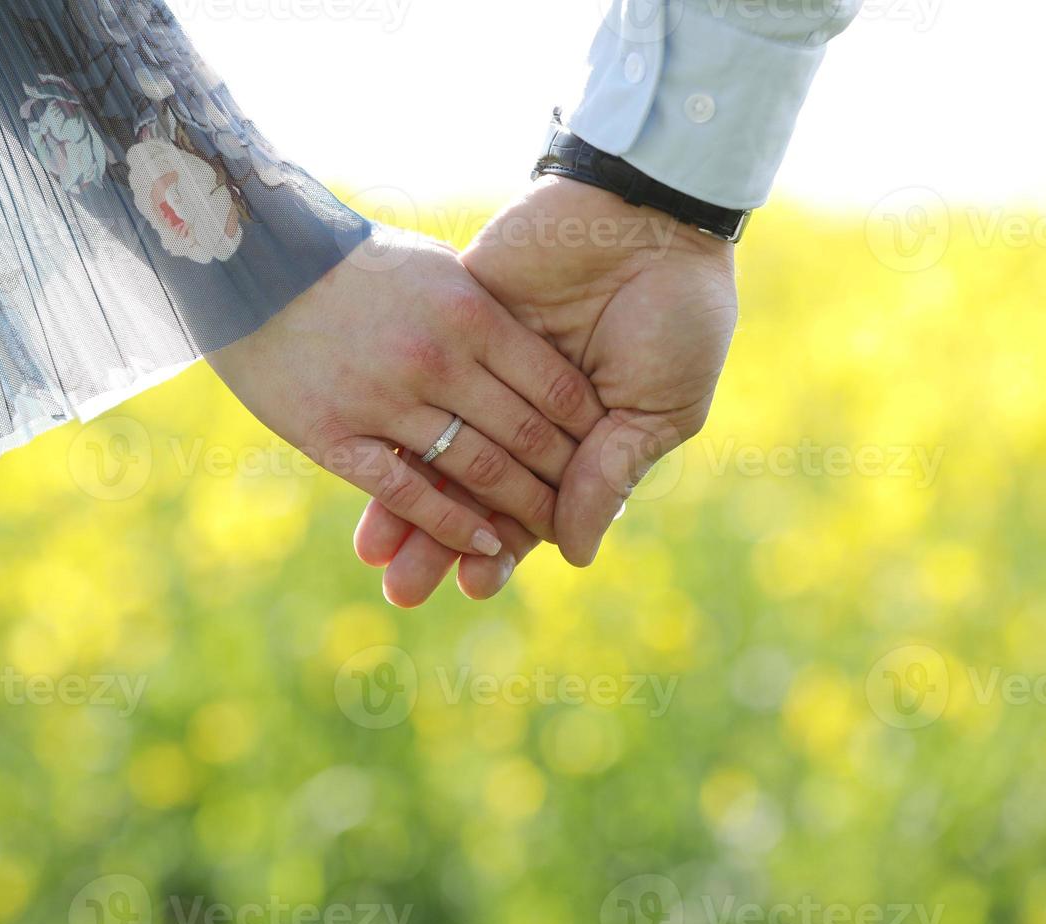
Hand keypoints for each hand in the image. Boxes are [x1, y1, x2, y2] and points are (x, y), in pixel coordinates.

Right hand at [207, 226, 605, 557]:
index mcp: (468, 311)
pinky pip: (406, 491)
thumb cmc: (352, 261)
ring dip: (519, 508)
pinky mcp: (334, 436)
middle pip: (524, 434)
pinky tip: (484, 544)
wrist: (252, 262)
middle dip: (564, 476)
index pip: (552, 383)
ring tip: (549, 530)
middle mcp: (436, 360)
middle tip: (587, 503)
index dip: (589, 424)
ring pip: (474, 470)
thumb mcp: (433, 267)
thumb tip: (539, 342)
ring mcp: (384, 401)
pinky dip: (451, 524)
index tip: (607, 448)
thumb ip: (485, 309)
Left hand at [354, 177, 737, 603]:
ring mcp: (485, 368)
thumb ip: (608, 476)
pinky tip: (368, 474)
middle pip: (469, 491)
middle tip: (402, 589)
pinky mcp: (456, 320)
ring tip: (376, 555)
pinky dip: (394, 428)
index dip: (499, 547)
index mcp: (579, 438)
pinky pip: (417, 386)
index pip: (528, 508)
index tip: (473, 584)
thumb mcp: (658, 407)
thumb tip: (571, 555)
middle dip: (438, 542)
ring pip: (435, 448)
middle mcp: (523, 413)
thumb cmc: (678, 314)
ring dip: (405, 503)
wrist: (651, 213)